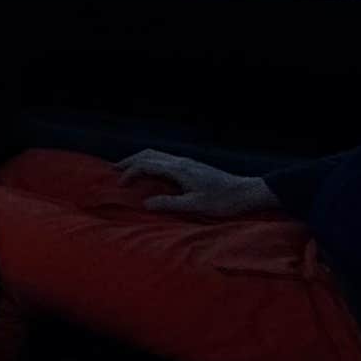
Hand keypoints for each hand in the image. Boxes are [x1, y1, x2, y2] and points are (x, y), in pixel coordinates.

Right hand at [118, 150, 280, 219]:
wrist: (246, 192)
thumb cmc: (222, 201)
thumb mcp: (195, 205)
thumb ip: (169, 204)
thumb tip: (145, 203)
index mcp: (179, 170)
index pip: (146, 165)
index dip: (130, 173)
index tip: (120, 185)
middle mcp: (181, 162)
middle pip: (149, 154)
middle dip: (130, 161)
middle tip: (114, 170)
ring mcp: (187, 162)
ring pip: (157, 154)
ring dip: (140, 160)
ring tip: (128, 169)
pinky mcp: (192, 166)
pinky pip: (165, 159)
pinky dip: (151, 162)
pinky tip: (151, 173)